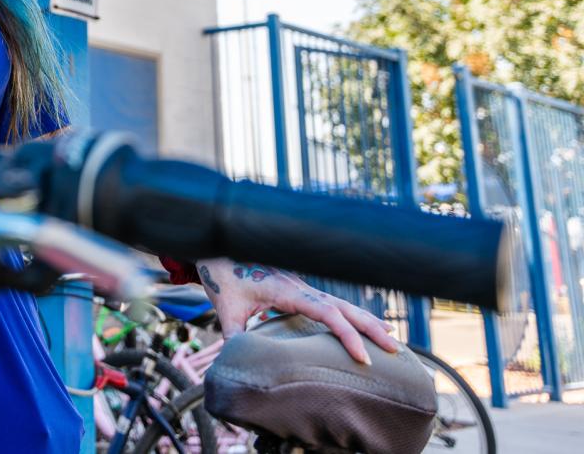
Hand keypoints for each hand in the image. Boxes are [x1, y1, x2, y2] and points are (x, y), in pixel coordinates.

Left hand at [196, 258, 397, 364]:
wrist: (218, 251)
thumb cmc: (223, 278)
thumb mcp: (226, 308)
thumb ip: (234, 335)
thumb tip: (237, 363)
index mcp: (288, 290)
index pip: (327, 313)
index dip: (347, 335)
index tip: (363, 358)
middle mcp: (301, 288)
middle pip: (345, 307)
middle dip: (371, 328)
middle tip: (396, 351)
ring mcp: (302, 288)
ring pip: (342, 305)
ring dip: (366, 321)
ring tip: (392, 342)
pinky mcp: (299, 292)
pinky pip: (333, 305)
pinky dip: (352, 316)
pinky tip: (366, 327)